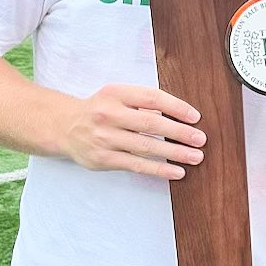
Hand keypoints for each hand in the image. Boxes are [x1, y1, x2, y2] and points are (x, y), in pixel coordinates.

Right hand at [61, 83, 204, 179]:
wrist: (64, 127)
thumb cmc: (99, 110)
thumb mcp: (117, 96)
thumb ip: (142, 102)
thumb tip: (178, 114)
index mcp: (115, 94)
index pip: (151, 97)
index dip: (176, 107)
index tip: (195, 117)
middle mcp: (109, 114)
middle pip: (151, 123)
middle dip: (180, 132)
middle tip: (200, 139)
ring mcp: (105, 138)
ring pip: (146, 147)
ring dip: (175, 153)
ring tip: (195, 156)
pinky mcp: (104, 158)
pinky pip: (137, 165)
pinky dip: (159, 169)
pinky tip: (177, 172)